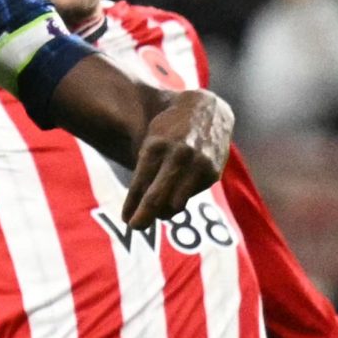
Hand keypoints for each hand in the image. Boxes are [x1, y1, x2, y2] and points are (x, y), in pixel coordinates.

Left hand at [123, 89, 231, 228]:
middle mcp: (178, 156)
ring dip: (164, 212)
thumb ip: (145, 171)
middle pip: (156, 198)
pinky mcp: (212, 173)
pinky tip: (177, 191)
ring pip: (176, 204)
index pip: (140, 184)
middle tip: (135, 227)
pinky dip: (181, 198)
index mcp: (157, 146)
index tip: (126, 220)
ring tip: (157, 211)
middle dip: (144, 217)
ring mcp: (197, 165)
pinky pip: (191, 196)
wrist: (208, 110)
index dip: (132, 205)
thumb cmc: (171, 129)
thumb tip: (136, 208)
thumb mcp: (153, 141)